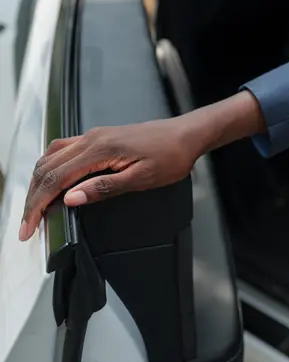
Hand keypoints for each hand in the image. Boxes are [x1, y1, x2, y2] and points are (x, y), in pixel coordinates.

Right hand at [18, 118, 200, 241]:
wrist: (186, 135)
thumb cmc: (171, 155)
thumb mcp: (142, 178)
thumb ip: (104, 188)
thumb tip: (70, 198)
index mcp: (99, 149)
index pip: (55, 179)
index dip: (38, 205)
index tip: (30, 227)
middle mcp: (90, 139)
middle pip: (46, 168)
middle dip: (33, 198)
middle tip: (28, 225)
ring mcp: (92, 136)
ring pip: (50, 158)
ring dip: (38, 183)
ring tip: (36, 208)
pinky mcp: (98, 137)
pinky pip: (63, 150)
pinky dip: (50, 168)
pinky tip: (52, 182)